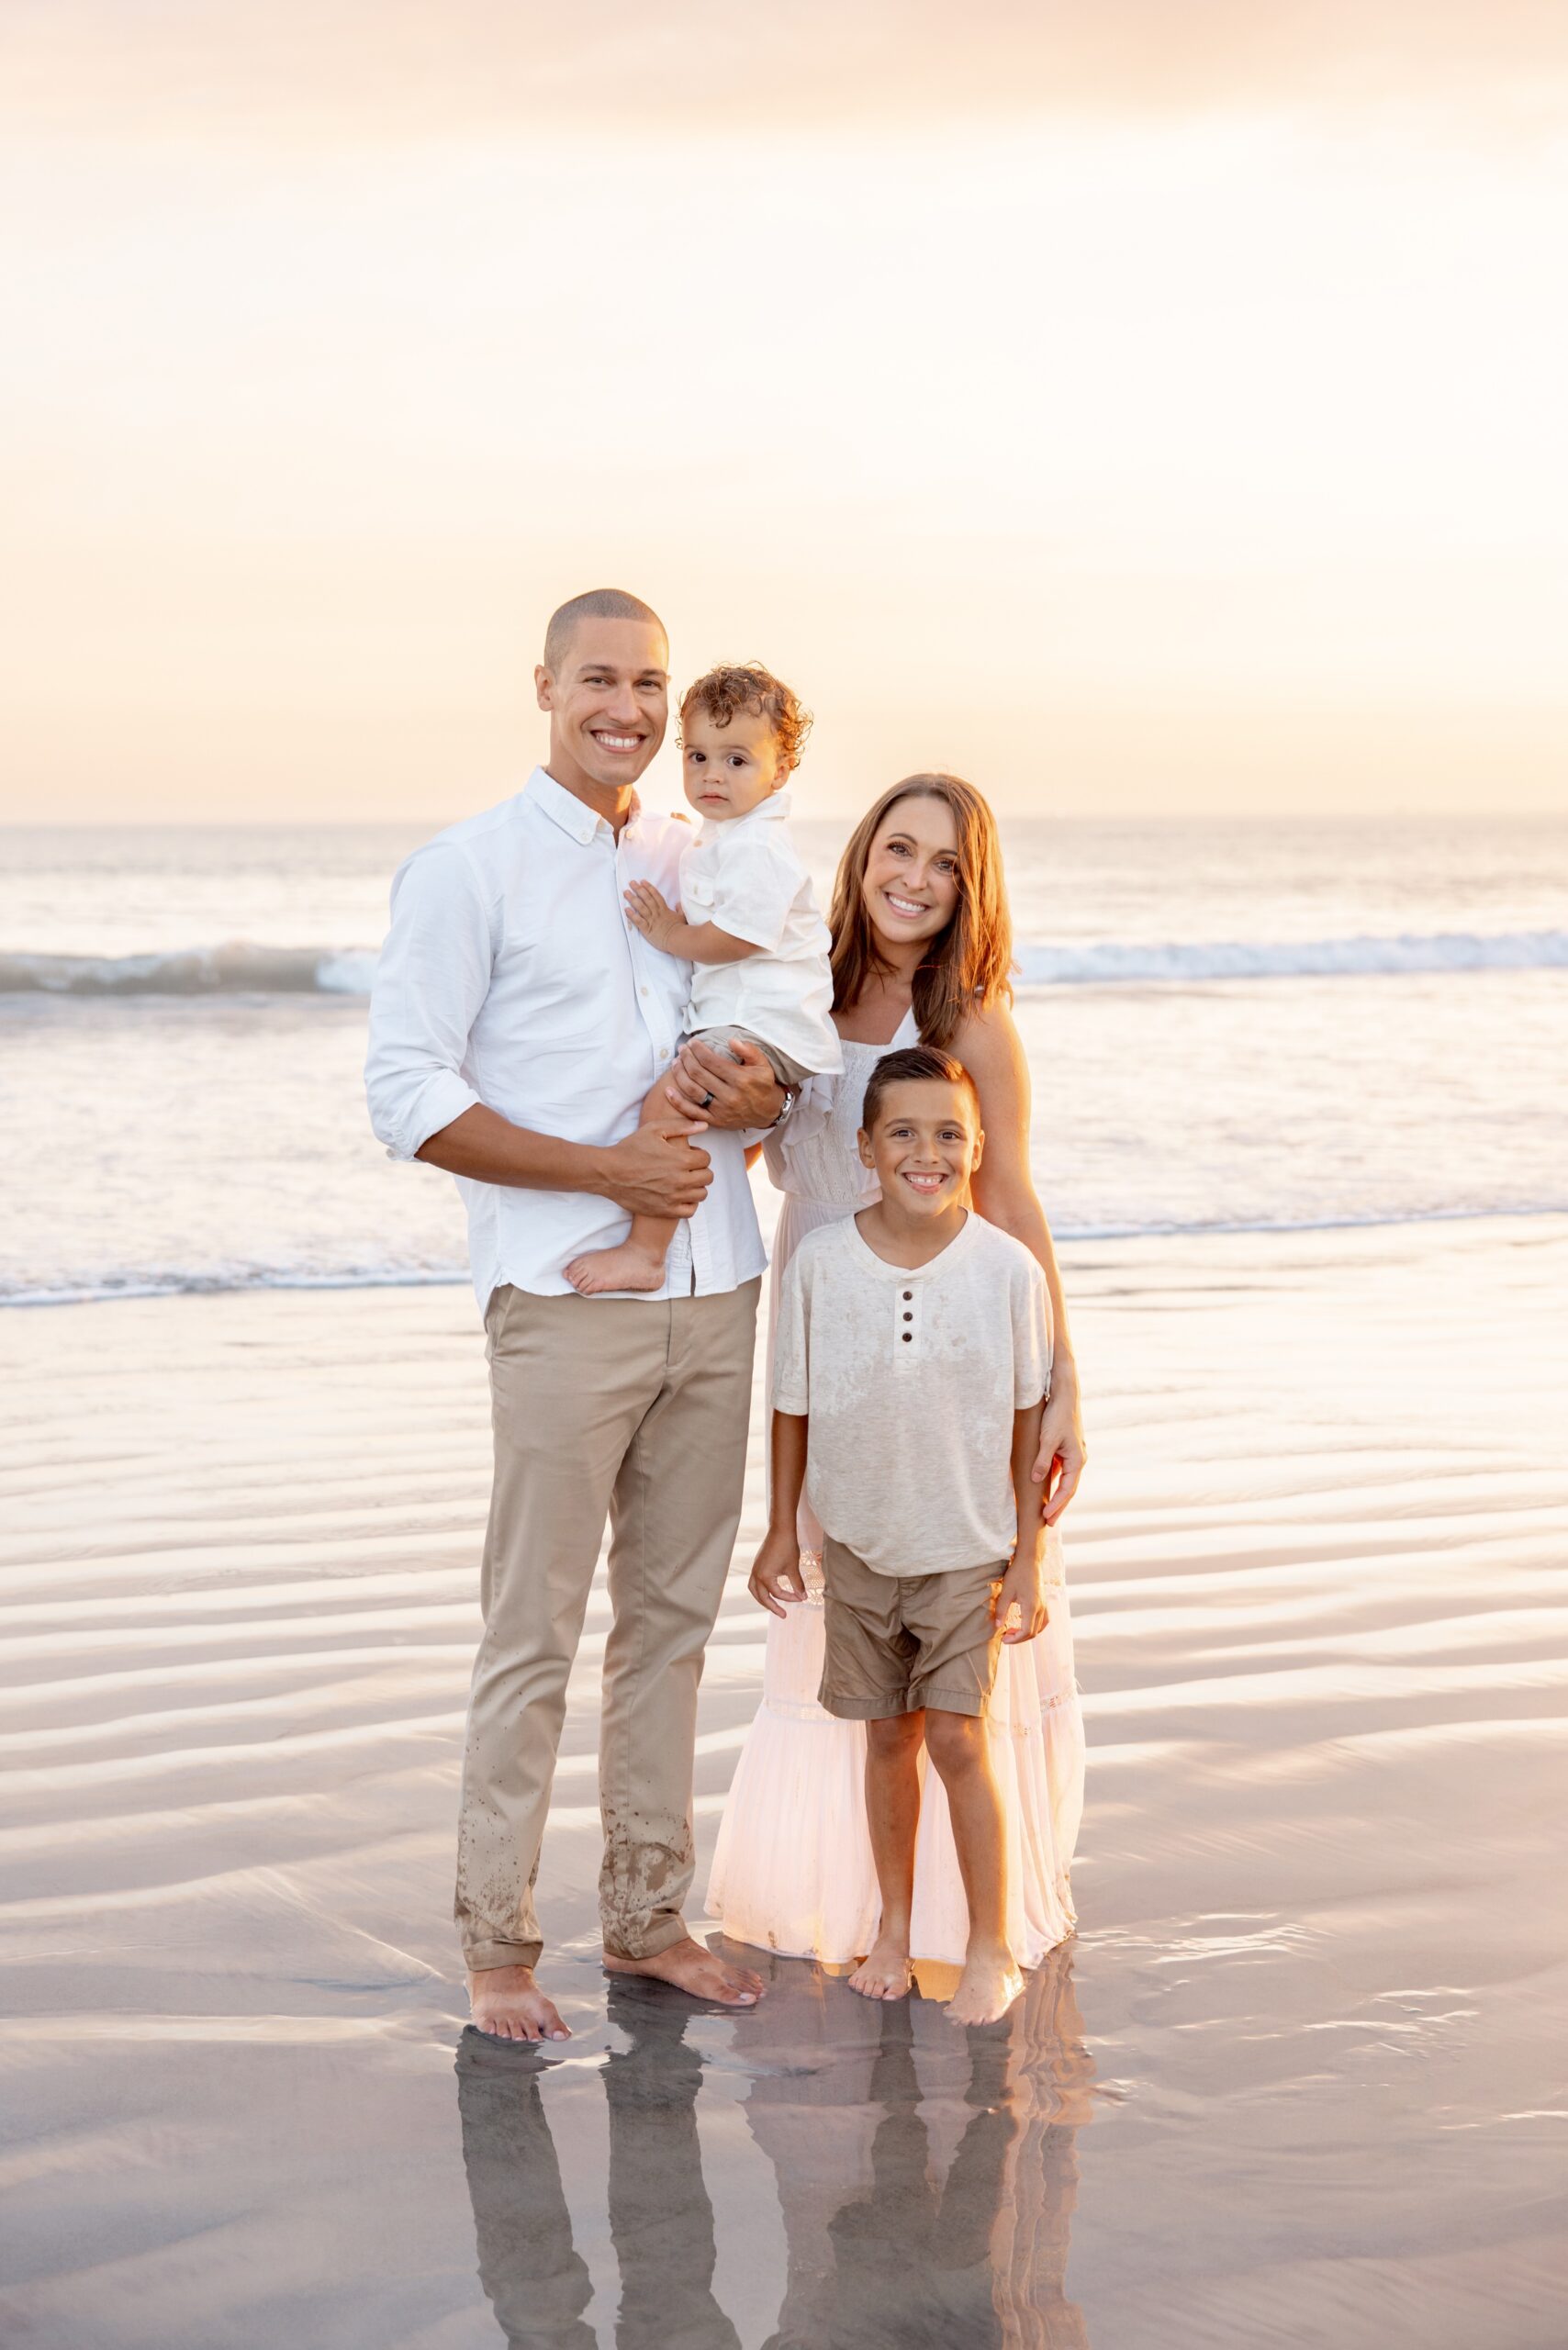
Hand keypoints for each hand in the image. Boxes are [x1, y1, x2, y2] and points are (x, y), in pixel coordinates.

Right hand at [599, 1120, 712, 1218]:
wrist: (609, 1173)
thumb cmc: (630, 1149)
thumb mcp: (654, 1129)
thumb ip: (682, 1126)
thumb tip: (705, 1125)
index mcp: (681, 1160)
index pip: (706, 1159)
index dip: (699, 1154)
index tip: (688, 1154)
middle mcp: (680, 1180)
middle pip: (708, 1177)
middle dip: (700, 1169)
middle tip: (687, 1167)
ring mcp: (674, 1198)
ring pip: (701, 1194)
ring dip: (696, 1186)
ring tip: (684, 1180)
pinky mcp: (666, 1211)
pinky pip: (690, 1211)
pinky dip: (689, 1203)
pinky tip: (679, 1194)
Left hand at [624, 880, 687, 954]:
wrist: (678, 939)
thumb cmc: (681, 929)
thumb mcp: (682, 917)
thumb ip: (679, 909)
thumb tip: (678, 904)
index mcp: (664, 910)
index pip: (655, 896)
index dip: (648, 888)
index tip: (642, 881)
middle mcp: (657, 913)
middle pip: (646, 899)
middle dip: (638, 889)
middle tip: (631, 883)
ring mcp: (652, 920)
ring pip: (641, 907)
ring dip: (633, 899)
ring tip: (626, 893)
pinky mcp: (647, 930)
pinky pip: (638, 921)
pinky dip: (632, 915)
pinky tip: (626, 910)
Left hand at [664, 1038, 784, 1130]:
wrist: (768, 1112)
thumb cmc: (763, 1084)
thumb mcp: (763, 1065)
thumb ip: (749, 1050)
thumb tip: (731, 1040)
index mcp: (741, 1080)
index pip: (711, 1061)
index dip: (698, 1050)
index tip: (692, 1042)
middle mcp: (729, 1096)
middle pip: (699, 1074)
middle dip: (687, 1058)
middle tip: (682, 1049)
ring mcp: (721, 1110)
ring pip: (692, 1090)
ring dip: (680, 1075)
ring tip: (675, 1062)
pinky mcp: (715, 1121)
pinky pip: (692, 1112)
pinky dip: (678, 1102)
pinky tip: (668, 1090)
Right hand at [749, 1525, 805, 1616]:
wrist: (781, 1530)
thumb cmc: (787, 1547)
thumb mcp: (793, 1568)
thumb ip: (797, 1585)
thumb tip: (803, 1597)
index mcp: (765, 1577)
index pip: (777, 1594)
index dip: (790, 1598)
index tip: (802, 1598)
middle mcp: (756, 1574)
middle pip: (762, 1597)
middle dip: (772, 1607)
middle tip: (783, 1615)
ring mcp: (755, 1569)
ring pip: (754, 1590)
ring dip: (763, 1599)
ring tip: (773, 1605)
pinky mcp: (757, 1564)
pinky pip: (754, 1581)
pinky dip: (760, 1589)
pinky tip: (770, 1589)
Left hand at [994, 1540, 1047, 1644]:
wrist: (1029, 1560)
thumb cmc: (1017, 1574)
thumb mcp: (1006, 1591)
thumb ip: (1001, 1610)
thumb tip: (997, 1626)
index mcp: (1031, 1607)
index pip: (1026, 1632)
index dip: (1014, 1639)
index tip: (1003, 1638)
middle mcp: (1040, 1609)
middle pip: (1033, 1633)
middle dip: (1019, 1638)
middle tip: (1005, 1635)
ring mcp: (1044, 1606)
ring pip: (1039, 1628)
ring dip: (1026, 1633)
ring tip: (1013, 1630)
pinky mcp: (1044, 1603)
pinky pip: (1043, 1621)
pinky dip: (1034, 1627)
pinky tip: (1023, 1624)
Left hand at [1032, 1377, 1086, 1525]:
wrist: (1064, 1396)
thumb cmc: (1057, 1416)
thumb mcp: (1047, 1439)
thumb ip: (1042, 1461)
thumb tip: (1037, 1480)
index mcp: (1077, 1460)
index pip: (1067, 1489)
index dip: (1057, 1505)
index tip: (1047, 1517)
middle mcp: (1078, 1460)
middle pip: (1069, 1489)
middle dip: (1059, 1506)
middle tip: (1048, 1524)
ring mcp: (1073, 1455)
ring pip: (1065, 1481)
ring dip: (1057, 1496)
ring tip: (1047, 1511)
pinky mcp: (1066, 1450)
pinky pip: (1061, 1471)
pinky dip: (1054, 1482)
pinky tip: (1045, 1489)